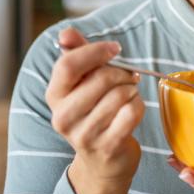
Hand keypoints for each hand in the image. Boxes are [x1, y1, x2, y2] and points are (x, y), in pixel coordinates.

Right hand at [45, 27, 145, 193]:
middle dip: (122, 72)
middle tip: (129, 76)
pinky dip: (139, 105)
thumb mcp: (81, 83)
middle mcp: (63, 117)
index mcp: (54, 96)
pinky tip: (132, 109)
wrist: (102, 161)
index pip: (68, 64)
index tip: (115, 49)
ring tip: (129, 94)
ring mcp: (84, 135)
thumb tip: (66, 33)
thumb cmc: (93, 112)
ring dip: (132, 89)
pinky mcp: (107, 146)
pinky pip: (132, 112)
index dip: (95, 51)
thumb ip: (76, 54)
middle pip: (100, 78)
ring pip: (120, 95)